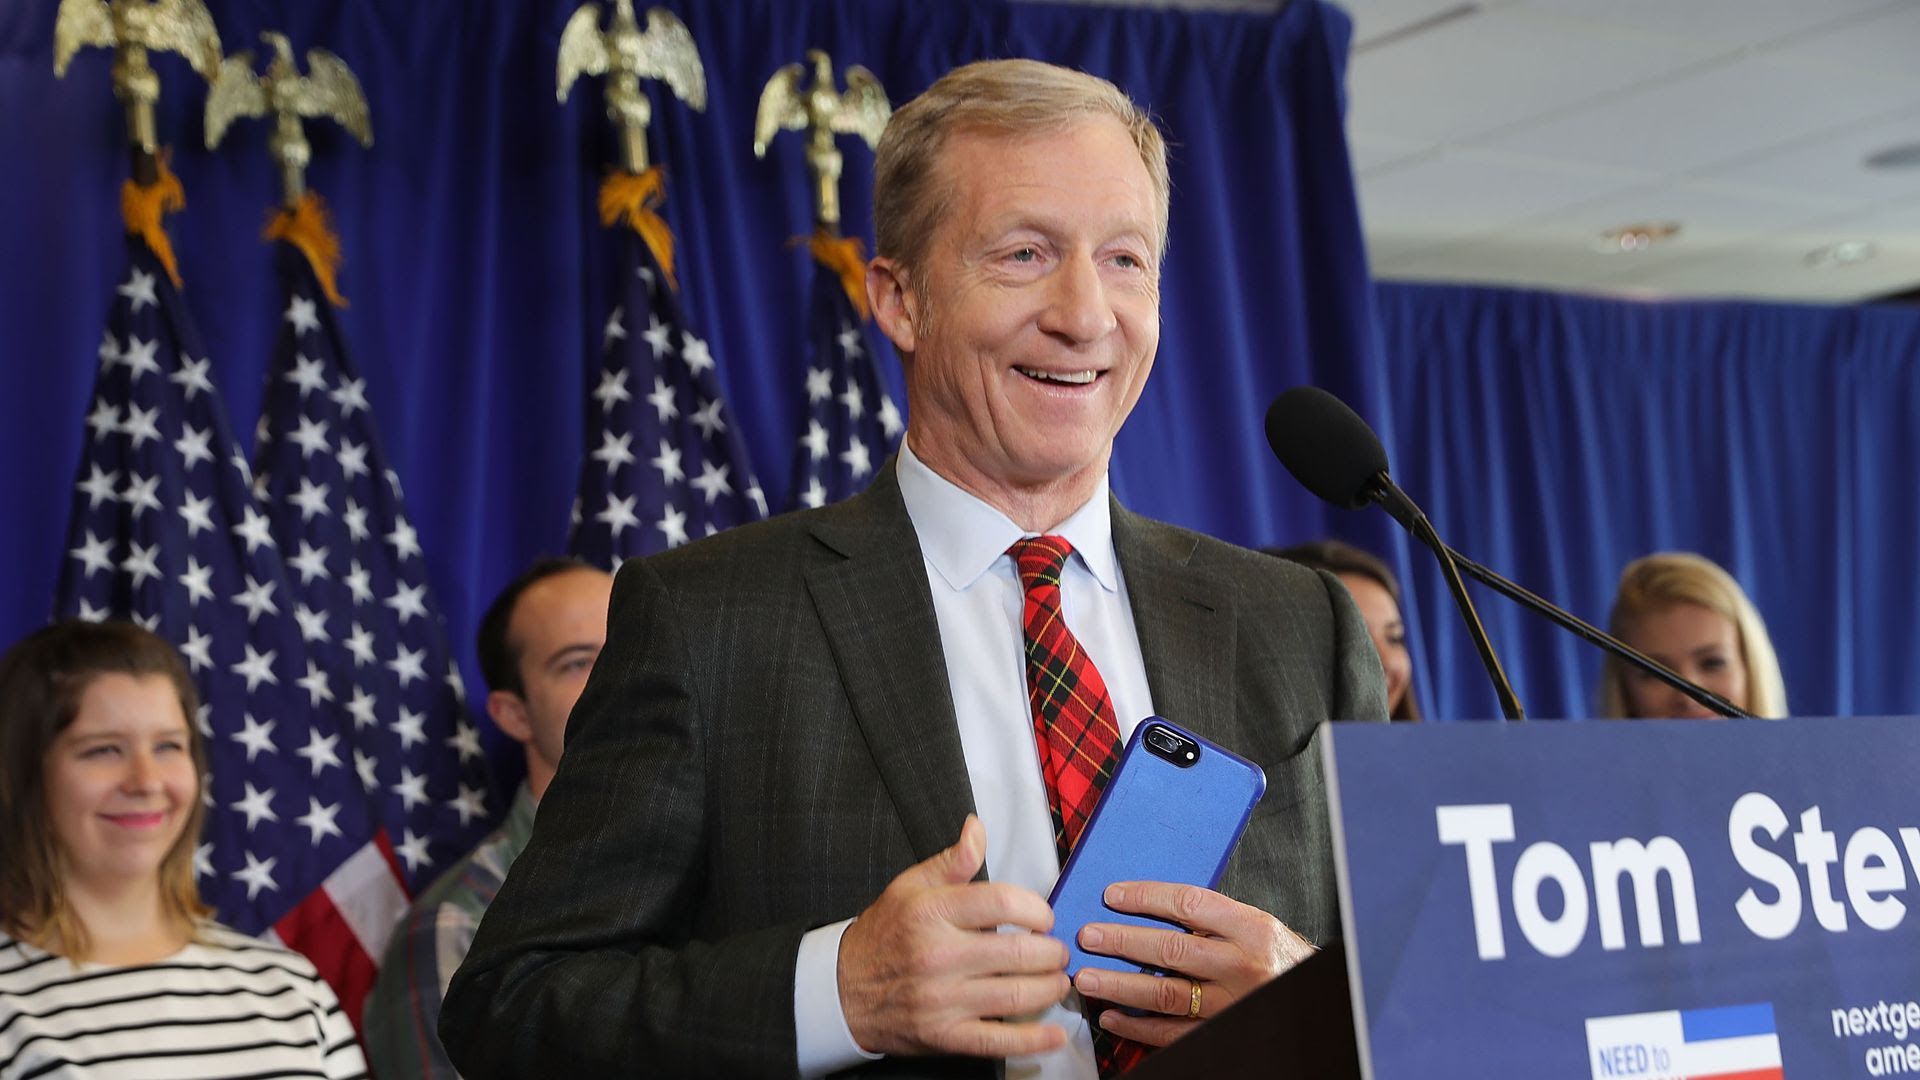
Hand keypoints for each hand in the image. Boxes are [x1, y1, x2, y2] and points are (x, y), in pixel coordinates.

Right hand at [837, 815, 1071, 1057]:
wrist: (842, 991)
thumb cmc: (883, 935)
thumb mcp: (910, 887)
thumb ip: (952, 860)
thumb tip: (977, 828)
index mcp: (932, 912)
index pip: (1003, 902)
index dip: (1037, 909)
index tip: (1043, 916)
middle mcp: (939, 956)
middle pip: (1019, 951)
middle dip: (1052, 951)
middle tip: (1058, 950)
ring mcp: (942, 1000)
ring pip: (1017, 995)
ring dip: (1050, 987)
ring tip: (1058, 979)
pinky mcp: (944, 1036)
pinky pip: (997, 1041)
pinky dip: (1033, 1040)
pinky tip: (1054, 1033)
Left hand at [1070, 882, 1312, 1046]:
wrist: (1310, 994)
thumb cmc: (1280, 959)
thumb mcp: (1257, 928)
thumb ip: (1215, 919)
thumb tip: (1152, 905)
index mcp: (1251, 929)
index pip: (1190, 904)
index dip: (1147, 897)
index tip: (1113, 895)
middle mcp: (1241, 966)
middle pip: (1171, 950)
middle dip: (1122, 941)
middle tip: (1089, 936)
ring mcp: (1230, 1003)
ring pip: (1165, 994)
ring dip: (1120, 986)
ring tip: (1088, 977)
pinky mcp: (1220, 1031)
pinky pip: (1172, 1032)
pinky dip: (1138, 1027)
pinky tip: (1113, 1017)